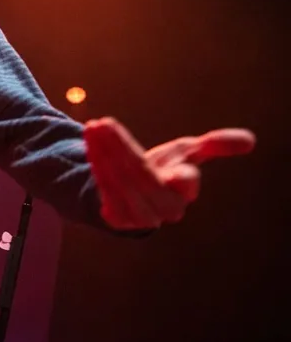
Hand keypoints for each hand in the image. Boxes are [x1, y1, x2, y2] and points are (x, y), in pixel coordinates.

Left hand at [84, 117, 255, 229]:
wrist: (132, 192)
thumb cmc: (163, 170)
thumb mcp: (187, 154)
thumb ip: (214, 146)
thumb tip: (250, 140)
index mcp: (185, 190)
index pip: (187, 180)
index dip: (180, 171)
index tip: (175, 159)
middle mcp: (165, 206)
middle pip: (144, 176)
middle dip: (122, 148)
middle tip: (103, 123)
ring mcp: (140, 215)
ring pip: (121, 183)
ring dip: (104, 154)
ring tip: (93, 128)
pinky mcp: (117, 218)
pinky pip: (105, 190)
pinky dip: (97, 166)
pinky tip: (90, 145)